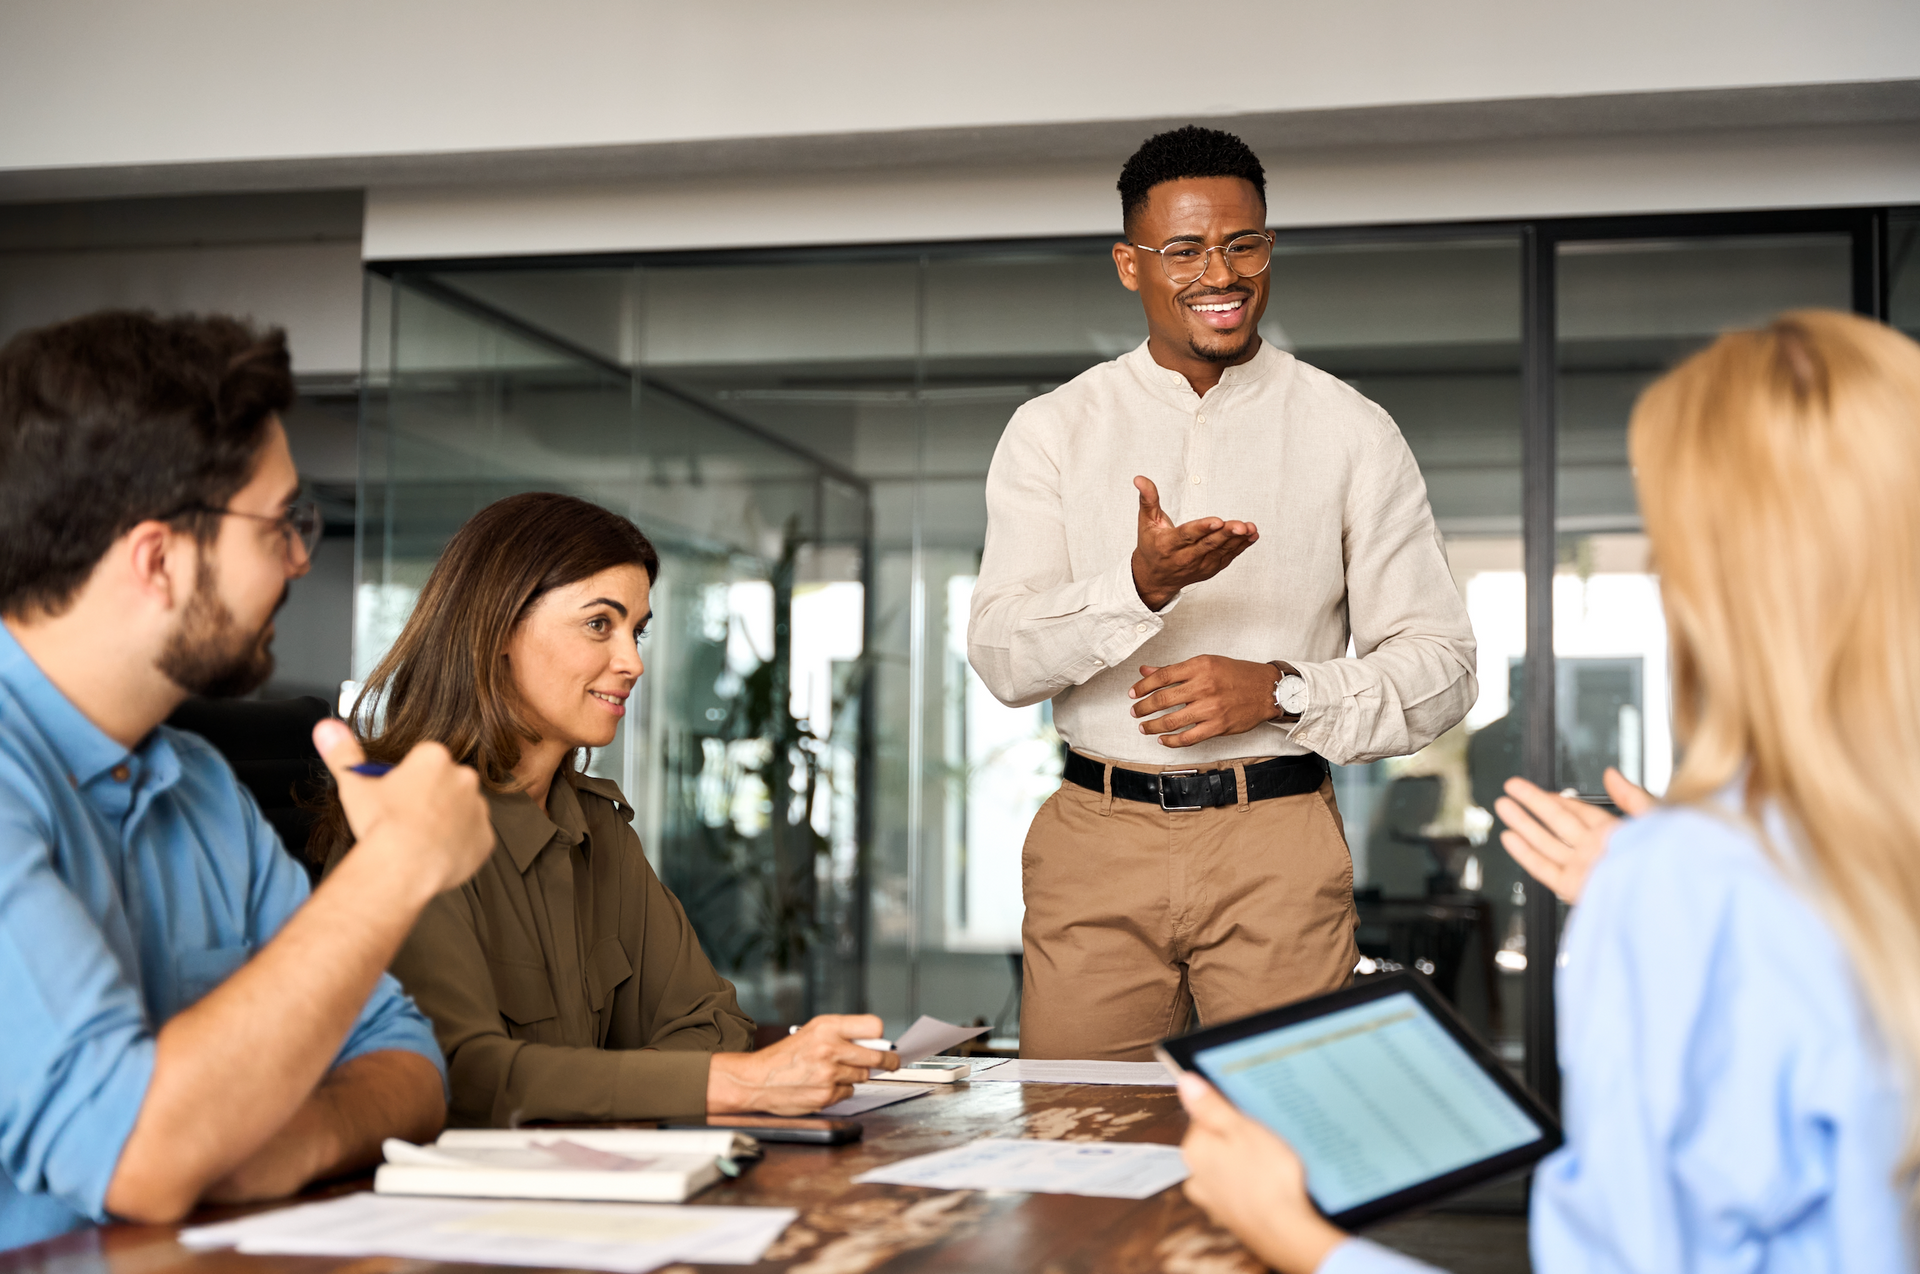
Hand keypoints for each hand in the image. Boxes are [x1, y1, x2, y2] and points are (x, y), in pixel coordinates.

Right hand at [313, 719, 492, 899]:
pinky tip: (436, 853)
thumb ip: (343, 753)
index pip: (422, 762)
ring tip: (420, 839)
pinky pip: (472, 838)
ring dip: (445, 820)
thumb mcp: (354, 785)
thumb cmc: (383, 825)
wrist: (405, 865)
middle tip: (406, 819)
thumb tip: (327, 728)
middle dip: (428, 798)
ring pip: (460, 810)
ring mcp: (478, 808)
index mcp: (434, 758)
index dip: (406, 781)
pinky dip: (459, 845)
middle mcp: (463, 777)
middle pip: (444, 784)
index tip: (395, 797)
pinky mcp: (485, 837)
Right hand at [706, 1014, 898, 1114]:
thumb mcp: (812, 1031)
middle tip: (891, 1063)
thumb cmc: (785, 1056)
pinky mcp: (827, 1094)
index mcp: (827, 1027)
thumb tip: (874, 1042)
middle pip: (877, 1056)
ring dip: (855, 1075)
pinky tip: (824, 1084)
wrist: (757, 1080)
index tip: (884, 1042)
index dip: (880, 1036)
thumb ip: (842, 1033)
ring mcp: (830, 1073)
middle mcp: (830, 1048)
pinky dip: (841, 1090)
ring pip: (863, 1076)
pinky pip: (849, 1092)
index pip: (874, 1026)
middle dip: (887, 1061)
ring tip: (834, 1071)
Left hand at [1130, 656, 1280, 746]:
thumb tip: (1146, 670)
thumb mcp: (1206, 664)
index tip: (1133, 693)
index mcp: (1199, 666)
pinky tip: (1163, 740)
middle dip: (1143, 708)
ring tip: (1144, 727)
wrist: (1266, 690)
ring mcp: (1211, 708)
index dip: (1143, 686)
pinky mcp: (1218, 726)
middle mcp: (1204, 686)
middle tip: (1134, 712)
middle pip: (1162, 699)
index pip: (1162, 676)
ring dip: (1152, 726)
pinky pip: (1188, 738)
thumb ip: (1175, 670)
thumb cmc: (1237, 675)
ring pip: (1171, 721)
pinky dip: (1171, 741)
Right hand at [1131, 476, 1257, 610]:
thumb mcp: (1146, 522)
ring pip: (1220, 551)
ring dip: (1237, 540)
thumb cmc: (1151, 546)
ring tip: (1249, 528)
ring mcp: (1199, 565)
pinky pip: (1228, 557)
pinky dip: (1241, 546)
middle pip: (1207, 544)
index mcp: (1167, 545)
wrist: (1154, 577)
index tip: (1216, 521)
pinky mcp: (1210, 569)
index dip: (1202, 528)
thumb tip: (1140, 479)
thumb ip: (1148, 499)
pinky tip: (1251, 535)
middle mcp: (1184, 558)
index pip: (1186, 535)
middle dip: (1225, 534)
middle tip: (1240, 525)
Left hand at [1177, 1074, 1345, 1273]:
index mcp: (1194, 1150)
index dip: (1230, 1111)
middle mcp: (1196, 1176)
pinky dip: (1253, 1183)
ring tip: (1272, 1161)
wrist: (1287, 1233)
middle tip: (1265, 1137)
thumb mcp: (1243, 1129)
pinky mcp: (1231, 1214)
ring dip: (1246, 1161)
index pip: (1203, 1115)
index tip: (1249, 1114)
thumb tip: (1185, 1081)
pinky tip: (1271, 1183)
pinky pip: (1240, 1187)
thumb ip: (1211, 1105)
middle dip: (1238, 1137)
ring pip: (1228, 1165)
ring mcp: (1213, 1198)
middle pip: (1216, 1141)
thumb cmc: (1269, 1181)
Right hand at [1495, 767, 1652, 903]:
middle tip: (1512, 787)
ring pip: (1545, 842)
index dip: (1556, 797)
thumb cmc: (1667, 859)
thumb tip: (1612, 774)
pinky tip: (1511, 838)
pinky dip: (1526, 853)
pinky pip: (1544, 867)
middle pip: (1556, 822)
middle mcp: (1595, 849)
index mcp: (1614, 833)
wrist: (1663, 895)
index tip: (1536, 788)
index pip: (1578, 811)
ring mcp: (1582, 868)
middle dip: (1532, 803)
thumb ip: (1631, 796)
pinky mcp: (1574, 887)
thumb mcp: (1655, 817)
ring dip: (1523, 823)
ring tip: (1503, 806)